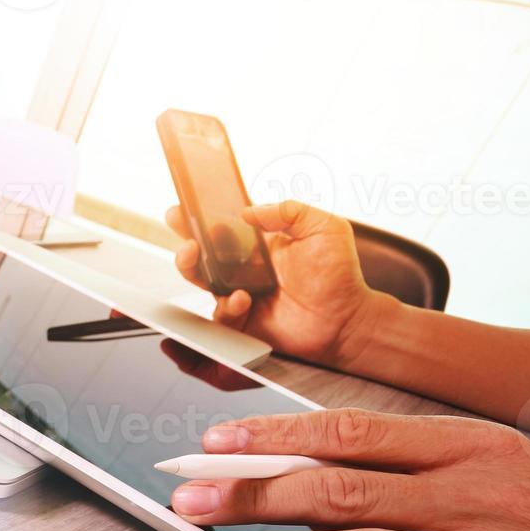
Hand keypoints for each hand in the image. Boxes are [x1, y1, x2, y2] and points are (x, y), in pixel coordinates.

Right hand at [167, 200, 387, 368]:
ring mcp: (240, 296)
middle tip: (185, 238)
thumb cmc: (339, 277)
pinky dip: (227, 304)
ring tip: (195, 255)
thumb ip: (289, 210)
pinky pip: (221, 314)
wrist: (347, 321)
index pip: (222, 228)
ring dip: (193, 269)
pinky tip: (242, 297)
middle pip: (202, 255)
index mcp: (258, 245)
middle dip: (184, 243)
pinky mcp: (242, 322)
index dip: (198, 219)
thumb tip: (250, 211)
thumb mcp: (324, 228)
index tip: (182, 208)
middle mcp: (244, 270)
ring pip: (202, 283)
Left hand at [169, 409, 529, 530]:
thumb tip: (296, 476)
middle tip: (192, 502)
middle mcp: (480, 500)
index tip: (215, 445)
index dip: (276, 438)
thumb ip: (403, 471)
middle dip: (258, 496)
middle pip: (347, 492)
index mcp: (469, 451)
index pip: (353, 435)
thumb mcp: (486, 471)